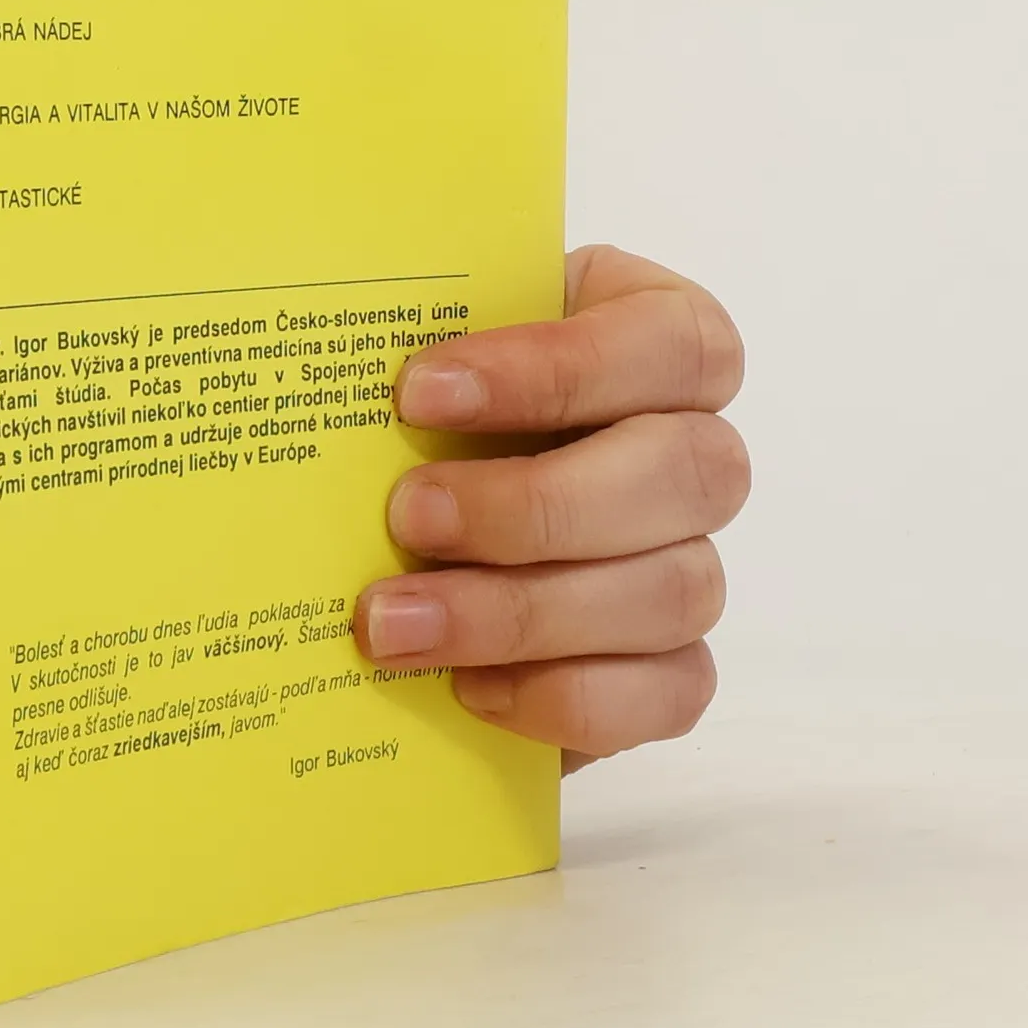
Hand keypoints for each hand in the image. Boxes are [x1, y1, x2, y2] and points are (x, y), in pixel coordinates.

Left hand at [353, 245, 747, 771]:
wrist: (429, 503)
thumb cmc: (438, 400)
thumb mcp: (430, 342)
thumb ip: (412, 333)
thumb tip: (332, 359)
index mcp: (659, 338)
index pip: (667, 342)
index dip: (554, 369)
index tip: (418, 392)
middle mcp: (695, 449)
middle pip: (686, 473)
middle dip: (534, 504)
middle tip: (406, 517)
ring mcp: (692, 561)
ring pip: (674, 590)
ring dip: (522, 612)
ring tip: (396, 622)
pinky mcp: (673, 665)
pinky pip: (669, 693)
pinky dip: (565, 695)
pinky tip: (468, 685)